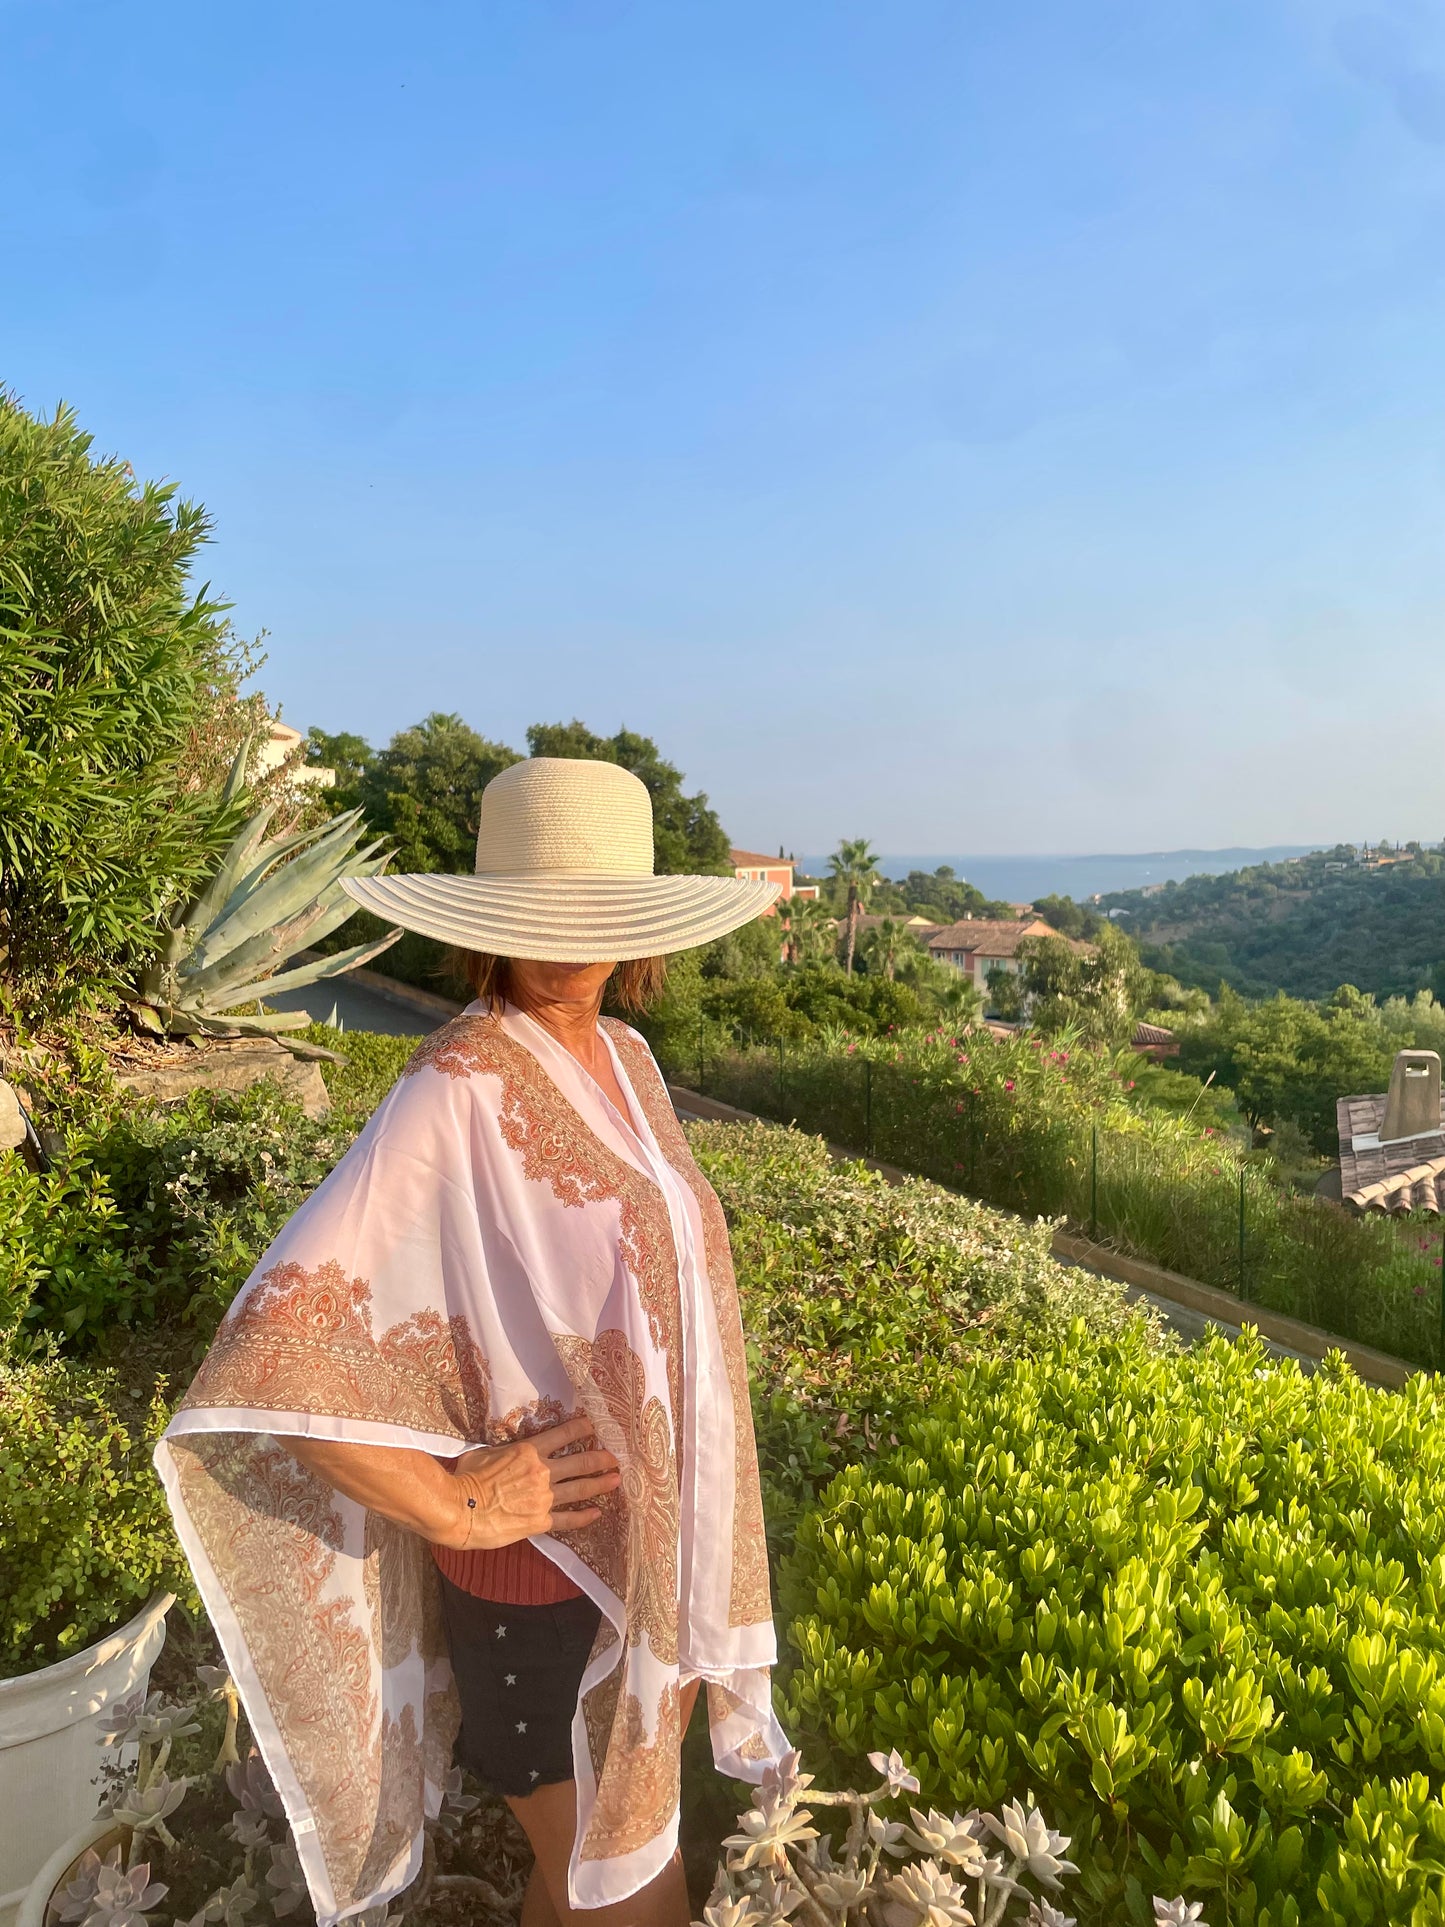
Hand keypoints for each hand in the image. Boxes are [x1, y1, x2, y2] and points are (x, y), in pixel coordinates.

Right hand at [440, 1414, 620, 1550]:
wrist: (459, 1510)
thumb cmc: (465, 1478)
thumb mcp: (484, 1452)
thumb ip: (503, 1449)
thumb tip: (504, 1446)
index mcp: (529, 1451)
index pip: (564, 1434)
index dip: (583, 1428)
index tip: (596, 1425)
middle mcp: (543, 1472)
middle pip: (581, 1462)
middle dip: (601, 1459)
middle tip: (616, 1457)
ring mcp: (544, 1498)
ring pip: (580, 1489)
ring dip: (600, 1484)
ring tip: (615, 1480)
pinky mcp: (540, 1521)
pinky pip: (568, 1519)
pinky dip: (584, 1517)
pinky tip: (596, 1514)